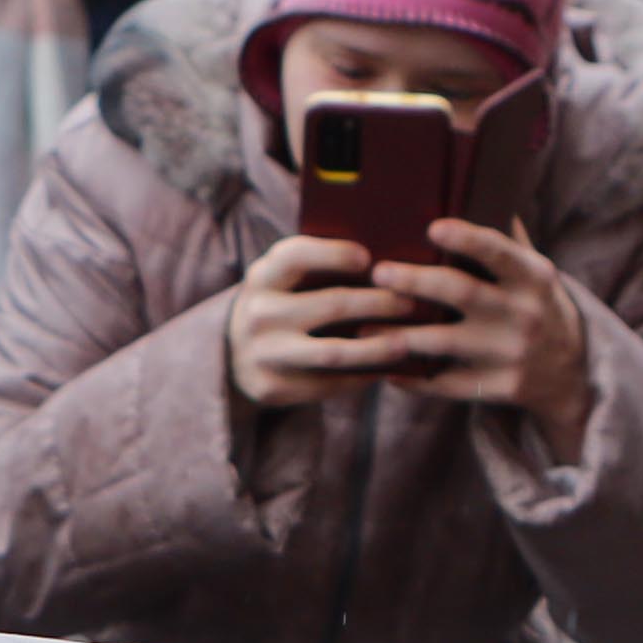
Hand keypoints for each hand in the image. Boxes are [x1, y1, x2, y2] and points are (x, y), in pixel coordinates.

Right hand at [224, 232, 419, 408]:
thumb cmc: (278, 303)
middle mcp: (258, 315)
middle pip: (332, 305)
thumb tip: (387, 263)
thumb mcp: (281, 278)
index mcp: (262, 277)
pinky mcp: (273, 388)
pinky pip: (327, 383)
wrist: (230, 353)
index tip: (370, 259)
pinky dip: (360, 377)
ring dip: (377, 347)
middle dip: (380, 303)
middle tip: (411, 303)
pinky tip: (382, 369)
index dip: (336, 254)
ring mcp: (264, 355)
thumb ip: (317, 265)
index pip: (297, 256)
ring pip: (334, 352)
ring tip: (406, 343)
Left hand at [368, 218, 594, 462]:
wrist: (569, 371)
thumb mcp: (534, 272)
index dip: (466, 239)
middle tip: (378, 272)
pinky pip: (443, 383)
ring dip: (399, 335)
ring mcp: (510, 353)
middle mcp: (524, 313)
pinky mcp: (496, 387)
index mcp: (532, 276)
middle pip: (462, 292)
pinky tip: (381, 368)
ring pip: (444, 343)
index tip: (433, 227)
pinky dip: (410, 378)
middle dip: (416, 282)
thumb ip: (506, 237)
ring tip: (362, 327)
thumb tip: (478, 185)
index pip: (498, 252)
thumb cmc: (535, 306)